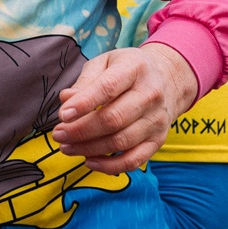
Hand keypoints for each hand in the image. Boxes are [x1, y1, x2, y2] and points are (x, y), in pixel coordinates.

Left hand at [53, 44, 198, 173]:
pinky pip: (134, 160)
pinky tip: (89, 161)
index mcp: (134, 68)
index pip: (108, 87)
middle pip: (113, 119)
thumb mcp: (106, 63)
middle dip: (81, 131)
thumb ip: (85, 81)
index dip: (84, 103)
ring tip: (67, 147)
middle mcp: (150, 94)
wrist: (169, 79)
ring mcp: (156, 119)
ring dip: (89, 149)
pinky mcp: (158, 140)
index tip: (63, 115)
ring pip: (121, 142)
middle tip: (58, 134)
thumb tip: (66, 100)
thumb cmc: (128, 71)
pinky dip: (110, 165)